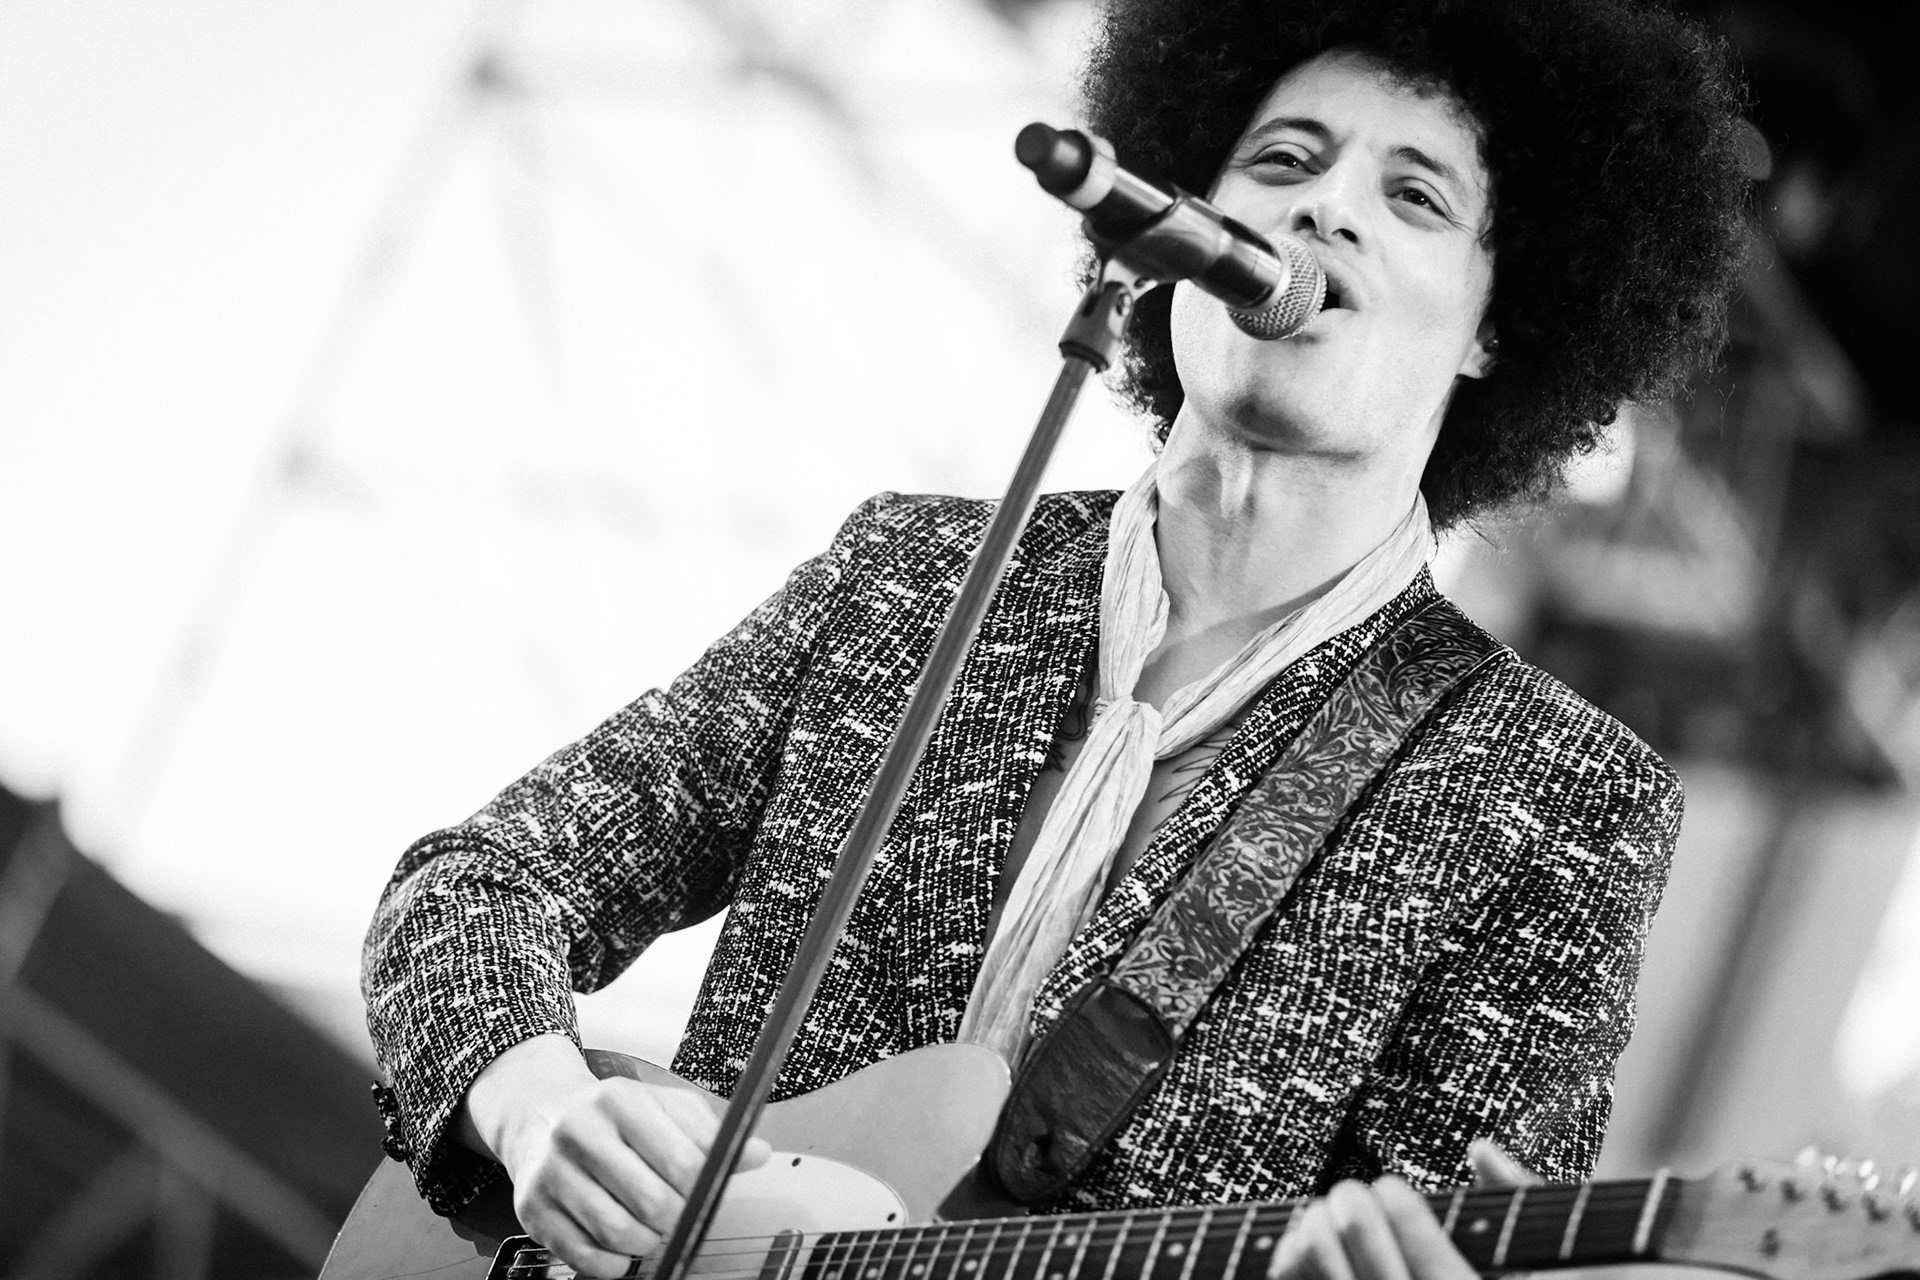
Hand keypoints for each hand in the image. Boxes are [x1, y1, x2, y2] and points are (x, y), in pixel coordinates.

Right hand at [458, 1034, 771, 1278]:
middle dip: (677, 1220)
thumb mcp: (665, 1108)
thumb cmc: (614, 1116)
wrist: (541, 1114)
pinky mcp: (533, 1210)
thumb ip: (711, 1134)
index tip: (702, 1193)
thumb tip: (757, 1152)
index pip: (682, 1163)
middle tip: (677, 1215)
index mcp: (620, 1101)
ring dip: (648, 1243)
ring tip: (650, 1228)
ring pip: (621, 1234)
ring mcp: (552, 1173)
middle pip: (654, 1204)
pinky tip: (622, 1246)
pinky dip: (616, 1264)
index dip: (701, 1189)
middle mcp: (580, 1133)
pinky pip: (587, 1259)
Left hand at [1266, 1141, 1538, 1279]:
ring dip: (1315, 1237)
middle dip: (1354, 1214)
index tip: (1392, 1189)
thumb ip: (1516, 1205)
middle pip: (1373, 1264)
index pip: (1431, 1261)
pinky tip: (1299, 1247)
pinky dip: (1292, 1264)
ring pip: (1325, 1275)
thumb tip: (1482, 1148)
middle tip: (1351, 1195)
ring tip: (1321, 1218)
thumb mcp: (1545, 1267)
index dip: (1403, 1212)